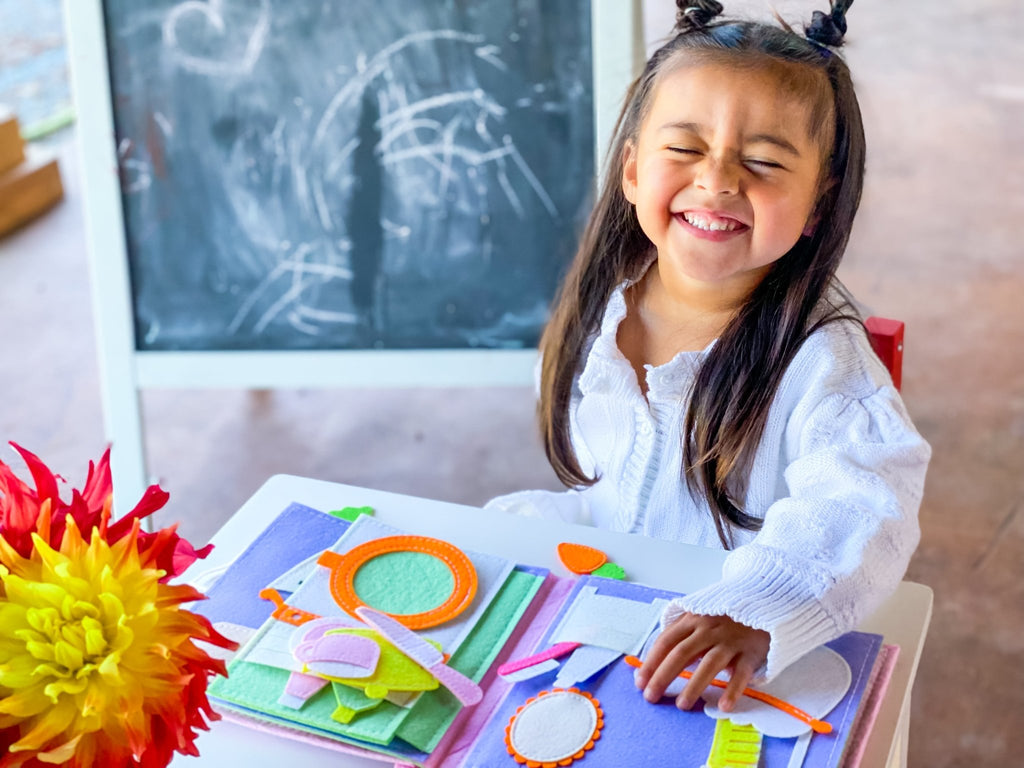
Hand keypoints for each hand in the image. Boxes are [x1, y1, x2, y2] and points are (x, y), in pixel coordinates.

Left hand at [635, 613, 769, 711]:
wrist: (762, 602)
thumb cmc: (724, 616)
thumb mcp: (698, 617)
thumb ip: (679, 635)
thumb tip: (654, 662)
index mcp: (692, 619)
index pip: (666, 642)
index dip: (651, 662)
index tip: (639, 682)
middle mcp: (709, 629)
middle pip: (682, 653)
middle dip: (663, 676)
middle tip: (651, 697)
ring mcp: (730, 640)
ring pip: (709, 664)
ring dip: (693, 685)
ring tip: (681, 705)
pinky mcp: (751, 652)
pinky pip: (741, 673)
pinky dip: (732, 690)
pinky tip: (723, 706)